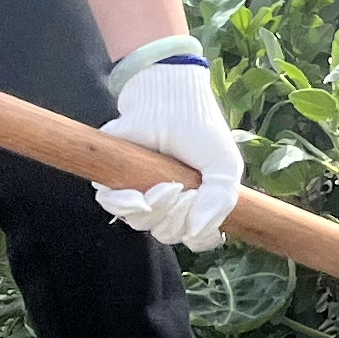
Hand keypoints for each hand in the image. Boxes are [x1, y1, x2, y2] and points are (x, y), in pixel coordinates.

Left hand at [95, 58, 244, 247]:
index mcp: (196, 203)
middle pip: (168, 234)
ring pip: (141, 224)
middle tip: (183, 189)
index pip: (197, 239)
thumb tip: (195, 233)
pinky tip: (141, 191)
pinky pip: (114, 208)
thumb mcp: (225, 166)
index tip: (203, 207)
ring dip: (156, 210)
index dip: (199, 234)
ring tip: (167, 185)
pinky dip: (127, 204)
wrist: (170, 98)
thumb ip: (221, 202)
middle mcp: (167, 203)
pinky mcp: (114, 180)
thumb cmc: (200, 129)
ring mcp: (140, 192)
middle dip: (177, 217)